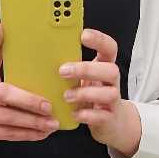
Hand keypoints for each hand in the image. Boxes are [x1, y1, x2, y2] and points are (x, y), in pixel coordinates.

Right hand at [0, 22, 58, 157]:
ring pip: (10, 120)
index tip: (0, 28)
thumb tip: (2, 29)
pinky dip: (27, 135)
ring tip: (52, 124)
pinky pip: (9, 134)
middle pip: (6, 96)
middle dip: (30, 102)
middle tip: (50, 106)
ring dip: (33, 123)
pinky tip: (41, 134)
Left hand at [59, 28, 141, 155]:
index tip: (83, 35)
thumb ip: (74, 66)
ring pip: (108, 93)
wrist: (112, 122)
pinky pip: (101, 116)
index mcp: (105, 66)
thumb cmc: (92, 95)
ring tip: (66, 96)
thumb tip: (45, 53)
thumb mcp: (85, 77)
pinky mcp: (109, 118)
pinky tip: (74, 114)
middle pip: (111, 70)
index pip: (110, 48)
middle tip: (63, 71)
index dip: (100, 40)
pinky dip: (87, 115)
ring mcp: (113, 101)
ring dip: (85, 93)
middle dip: (87, 69)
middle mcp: (112, 82)